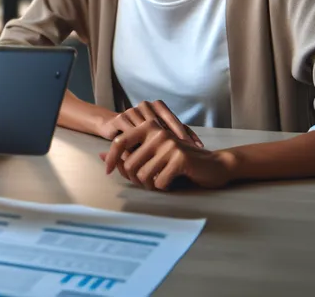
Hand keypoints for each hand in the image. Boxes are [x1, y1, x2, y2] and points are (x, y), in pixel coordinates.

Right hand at [96, 100, 202, 148]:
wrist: (112, 127)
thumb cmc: (139, 132)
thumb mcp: (159, 132)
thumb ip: (177, 135)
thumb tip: (200, 147)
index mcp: (157, 105)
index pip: (173, 119)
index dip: (184, 133)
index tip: (196, 147)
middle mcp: (145, 105)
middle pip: (163, 123)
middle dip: (173, 138)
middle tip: (184, 152)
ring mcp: (132, 110)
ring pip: (147, 129)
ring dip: (156, 144)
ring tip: (166, 157)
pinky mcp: (120, 119)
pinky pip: (131, 134)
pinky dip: (139, 147)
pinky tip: (146, 158)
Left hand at [102, 121, 233, 190]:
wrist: (214, 166)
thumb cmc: (179, 162)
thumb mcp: (152, 155)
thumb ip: (128, 153)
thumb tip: (100, 156)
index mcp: (149, 127)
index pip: (119, 142)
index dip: (111, 158)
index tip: (108, 171)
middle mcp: (158, 132)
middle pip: (130, 164)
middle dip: (134, 179)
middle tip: (146, 182)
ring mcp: (169, 144)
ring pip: (143, 175)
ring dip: (149, 185)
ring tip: (159, 182)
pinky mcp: (180, 159)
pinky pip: (159, 182)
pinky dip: (163, 187)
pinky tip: (172, 182)